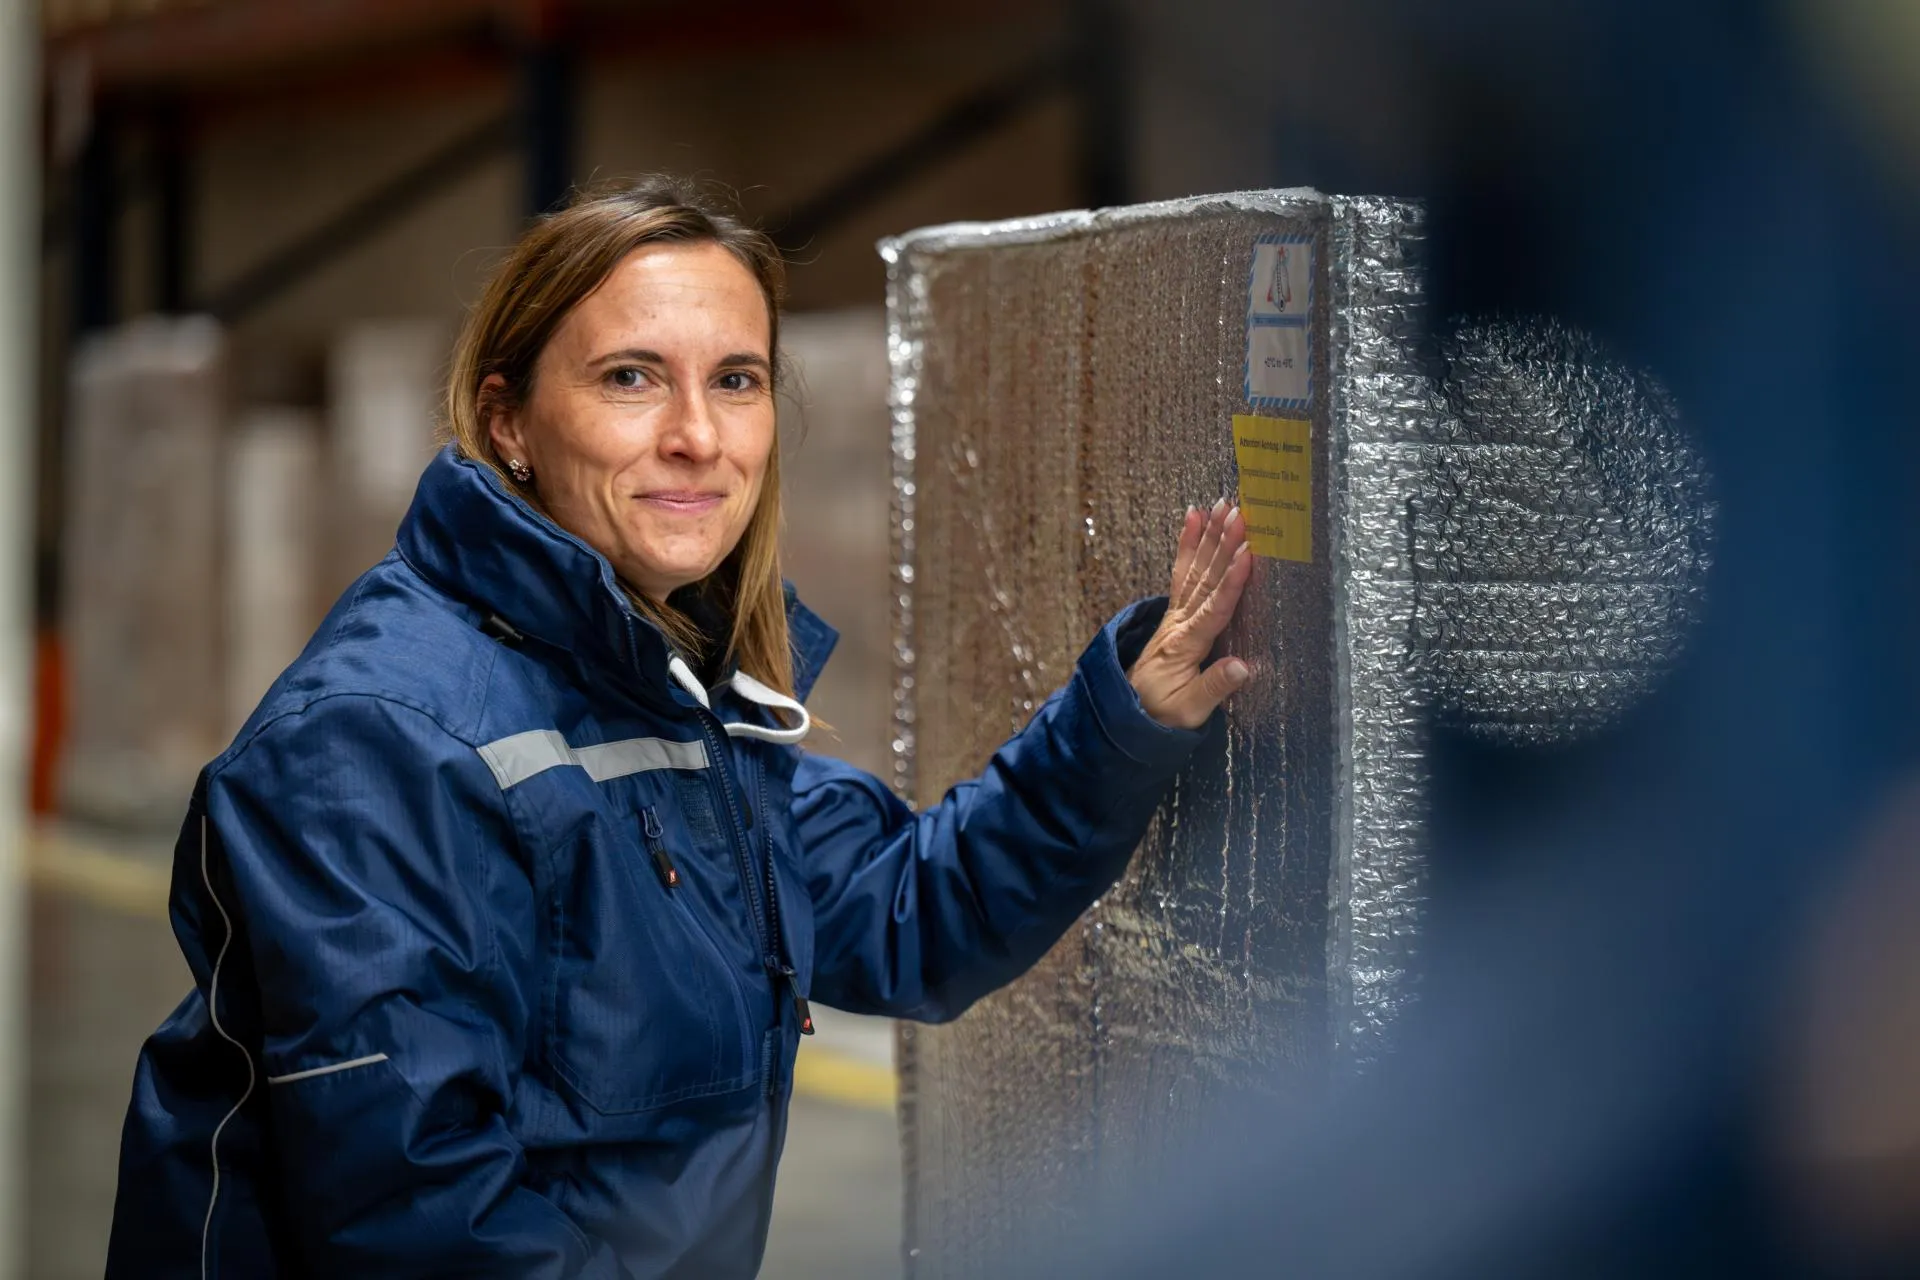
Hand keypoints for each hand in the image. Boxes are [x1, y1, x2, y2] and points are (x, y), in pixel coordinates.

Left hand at [1127, 499, 1254, 729]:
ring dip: (1209, 536)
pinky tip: (1193, 518)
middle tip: (1239, 512)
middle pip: (1205, 579)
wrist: (1127, 713)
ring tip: (1221, 505)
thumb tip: (1243, 667)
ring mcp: (1175, 615)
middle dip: (1223, 544)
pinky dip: (1187, 545)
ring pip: (1195, 570)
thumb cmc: (1161, 715)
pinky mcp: (1175, 614)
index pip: (1213, 609)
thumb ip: (1214, 687)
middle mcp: (1179, 623)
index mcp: (1186, 646)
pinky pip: (1182, 573)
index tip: (1249, 554)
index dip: (1232, 582)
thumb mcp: (1188, 712)